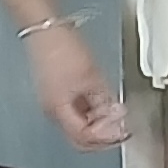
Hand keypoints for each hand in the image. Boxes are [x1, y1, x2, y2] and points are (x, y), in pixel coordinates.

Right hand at [24, 22, 127, 149]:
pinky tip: (102, 105)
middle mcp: (53, 111)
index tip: (121, 130)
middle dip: (102, 136)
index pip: (84, 137)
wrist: (46, 30)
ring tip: (113, 113)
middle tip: (120, 129)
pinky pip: (75, 113)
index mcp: (58, 109)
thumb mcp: (92, 75)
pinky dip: (90, 113)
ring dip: (97, 124)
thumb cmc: (62, 48)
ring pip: (78, 126)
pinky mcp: (56, 94)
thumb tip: (116, 114)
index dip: (105, 137)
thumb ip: (105, 99)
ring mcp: (54, 103)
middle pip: (80, 137)